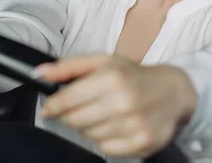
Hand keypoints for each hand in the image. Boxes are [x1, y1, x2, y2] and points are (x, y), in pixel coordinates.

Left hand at [37, 55, 196, 157]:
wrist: (172, 91)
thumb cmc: (132, 75)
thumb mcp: (100, 62)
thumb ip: (67, 67)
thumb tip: (39, 73)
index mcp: (111, 78)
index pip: (68, 99)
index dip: (52, 106)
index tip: (48, 108)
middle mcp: (123, 102)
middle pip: (75, 120)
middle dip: (70, 115)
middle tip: (80, 108)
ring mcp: (134, 125)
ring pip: (88, 136)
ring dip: (87, 127)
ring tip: (101, 114)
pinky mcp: (142, 143)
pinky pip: (106, 149)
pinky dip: (104, 140)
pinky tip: (113, 126)